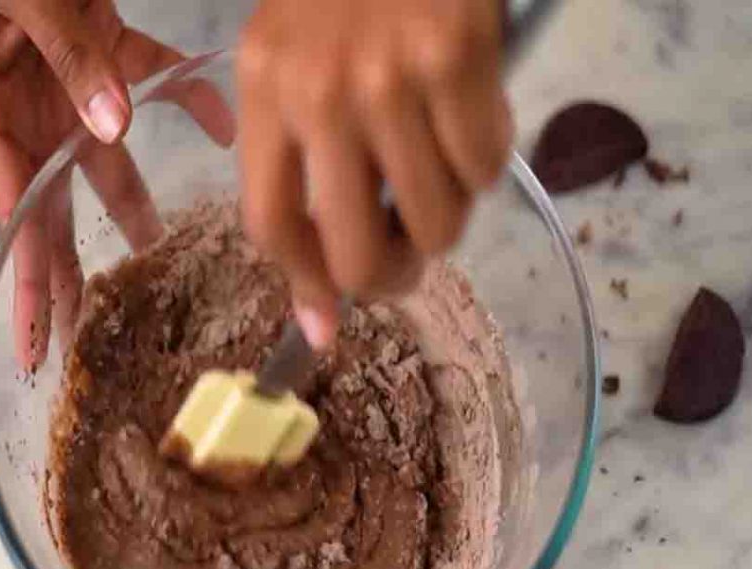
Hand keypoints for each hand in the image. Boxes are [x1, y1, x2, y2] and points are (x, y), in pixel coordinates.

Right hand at [0, 0, 233, 367]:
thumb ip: (69, 58)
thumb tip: (113, 129)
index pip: (13, 214)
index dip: (30, 282)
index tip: (43, 343)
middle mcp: (26, 107)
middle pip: (51, 205)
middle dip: (71, 267)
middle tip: (94, 332)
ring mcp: (66, 84)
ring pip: (102, 158)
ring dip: (133, 202)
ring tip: (161, 248)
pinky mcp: (103, 52)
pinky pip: (147, 86)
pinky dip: (184, 103)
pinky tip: (217, 125)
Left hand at [237, 0, 510, 347]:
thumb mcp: (289, 58)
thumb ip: (297, 154)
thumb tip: (324, 276)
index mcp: (265, 92)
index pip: (272, 225)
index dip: (303, 289)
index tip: (324, 327)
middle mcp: (321, 94)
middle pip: (354, 249)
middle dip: (389, 277)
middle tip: (405, 261)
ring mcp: (391, 80)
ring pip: (436, 220)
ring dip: (446, 218)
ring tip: (441, 175)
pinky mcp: (458, 63)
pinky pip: (485, 169)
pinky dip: (485, 166)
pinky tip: (471, 122)